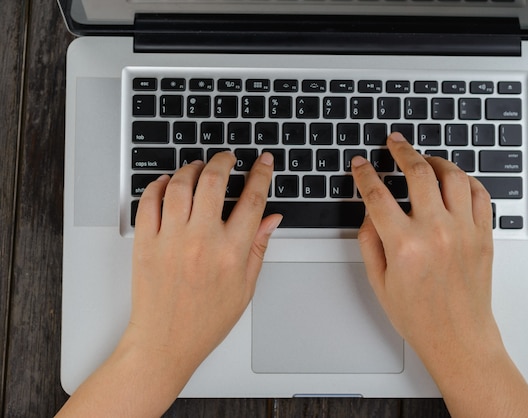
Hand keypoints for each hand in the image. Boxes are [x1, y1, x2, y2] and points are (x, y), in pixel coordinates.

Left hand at [128, 152, 281, 371]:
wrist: (165, 342)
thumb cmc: (205, 320)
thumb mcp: (245, 287)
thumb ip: (258, 248)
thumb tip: (272, 219)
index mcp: (231, 252)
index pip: (252, 200)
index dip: (261, 174)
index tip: (263, 162)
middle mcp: (201, 241)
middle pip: (214, 181)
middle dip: (224, 160)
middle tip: (227, 158)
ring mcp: (171, 239)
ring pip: (181, 184)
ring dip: (192, 168)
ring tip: (198, 168)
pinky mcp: (146, 242)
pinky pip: (149, 201)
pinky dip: (159, 185)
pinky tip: (169, 183)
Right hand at [352, 133, 495, 361]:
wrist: (458, 337)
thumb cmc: (420, 316)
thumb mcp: (379, 282)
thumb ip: (369, 242)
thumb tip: (370, 213)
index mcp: (404, 245)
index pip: (378, 194)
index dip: (364, 174)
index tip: (360, 164)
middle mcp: (436, 232)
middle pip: (418, 173)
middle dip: (401, 150)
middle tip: (394, 142)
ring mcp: (464, 231)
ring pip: (453, 176)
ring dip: (435, 160)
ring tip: (424, 159)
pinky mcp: (483, 235)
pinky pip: (479, 194)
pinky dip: (466, 180)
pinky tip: (454, 179)